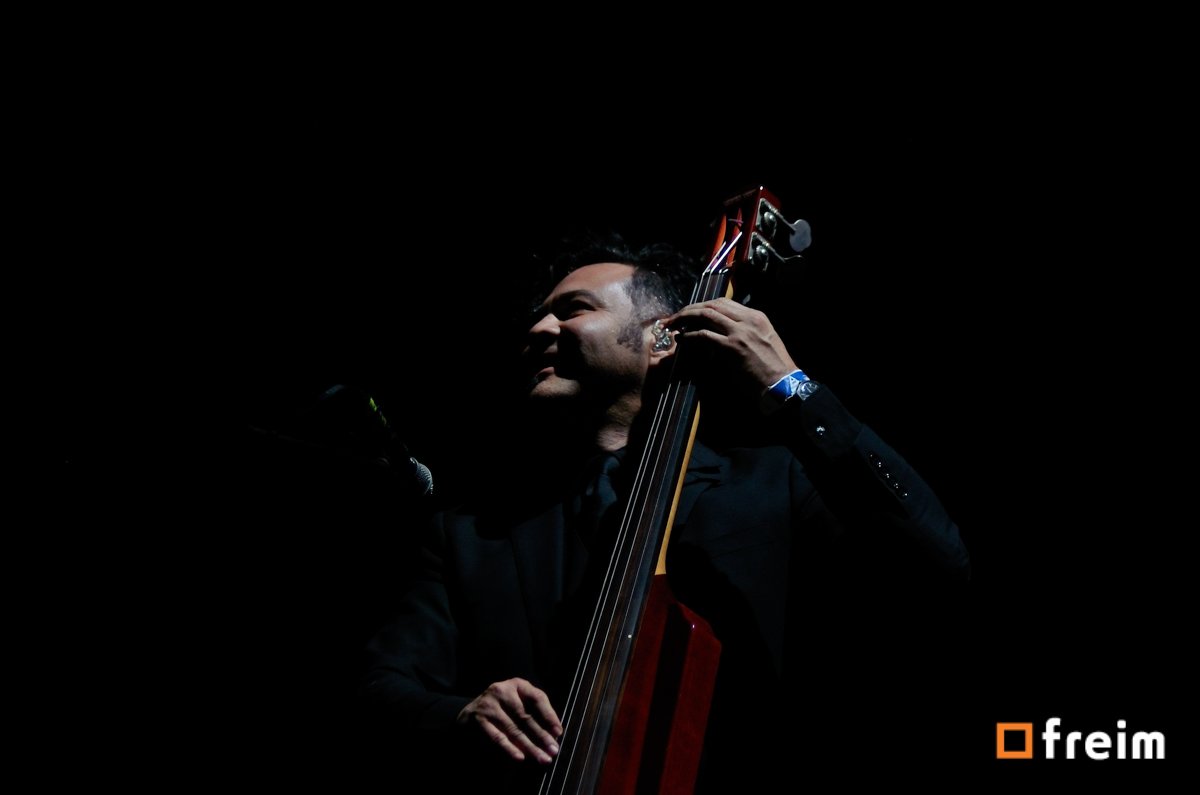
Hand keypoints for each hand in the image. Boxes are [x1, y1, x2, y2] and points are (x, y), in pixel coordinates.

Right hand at [457, 678, 562, 763]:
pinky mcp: (478, 720)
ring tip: (542, 758)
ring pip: (513, 729)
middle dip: (541, 736)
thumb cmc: (501, 711)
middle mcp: (502, 691)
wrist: (468, 715)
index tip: (558, 732)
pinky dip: (510, 749)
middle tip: (553, 750)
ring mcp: (489, 705)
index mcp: (516, 685)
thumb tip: (554, 734)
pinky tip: (520, 758)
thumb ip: (533, 713)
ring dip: (530, 746)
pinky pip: (497, 738)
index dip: (549, 715)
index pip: (537, 698)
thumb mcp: (517, 703)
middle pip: (525, 716)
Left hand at [665, 298, 798, 391]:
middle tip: (676, 317)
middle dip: (690, 308)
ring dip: (685, 318)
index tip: (691, 312)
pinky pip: (704, 335)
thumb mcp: (764, 341)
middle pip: (712, 304)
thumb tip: (723, 334)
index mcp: (756, 317)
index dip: (704, 306)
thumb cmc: (774, 368)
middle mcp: (748, 320)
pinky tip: (681, 339)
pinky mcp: (732, 347)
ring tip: (673, 325)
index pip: (724, 303)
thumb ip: (746, 332)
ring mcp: (740, 332)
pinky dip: (689, 336)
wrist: (783, 384)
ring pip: (706, 314)